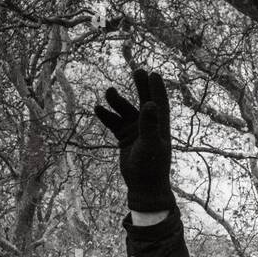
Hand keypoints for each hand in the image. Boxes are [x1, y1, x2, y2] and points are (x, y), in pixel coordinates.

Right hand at [94, 68, 174, 212]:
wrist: (142, 186)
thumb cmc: (150, 166)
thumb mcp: (149, 144)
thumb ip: (149, 124)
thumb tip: (150, 104)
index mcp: (160, 127)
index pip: (159, 103)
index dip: (157, 89)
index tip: (154, 73)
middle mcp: (149, 127)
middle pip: (145, 102)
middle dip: (142, 87)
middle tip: (137, 70)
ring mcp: (136, 132)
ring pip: (125, 111)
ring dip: (117, 101)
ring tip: (108, 92)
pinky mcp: (125, 138)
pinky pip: (114, 122)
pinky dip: (107, 115)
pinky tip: (98, 108)